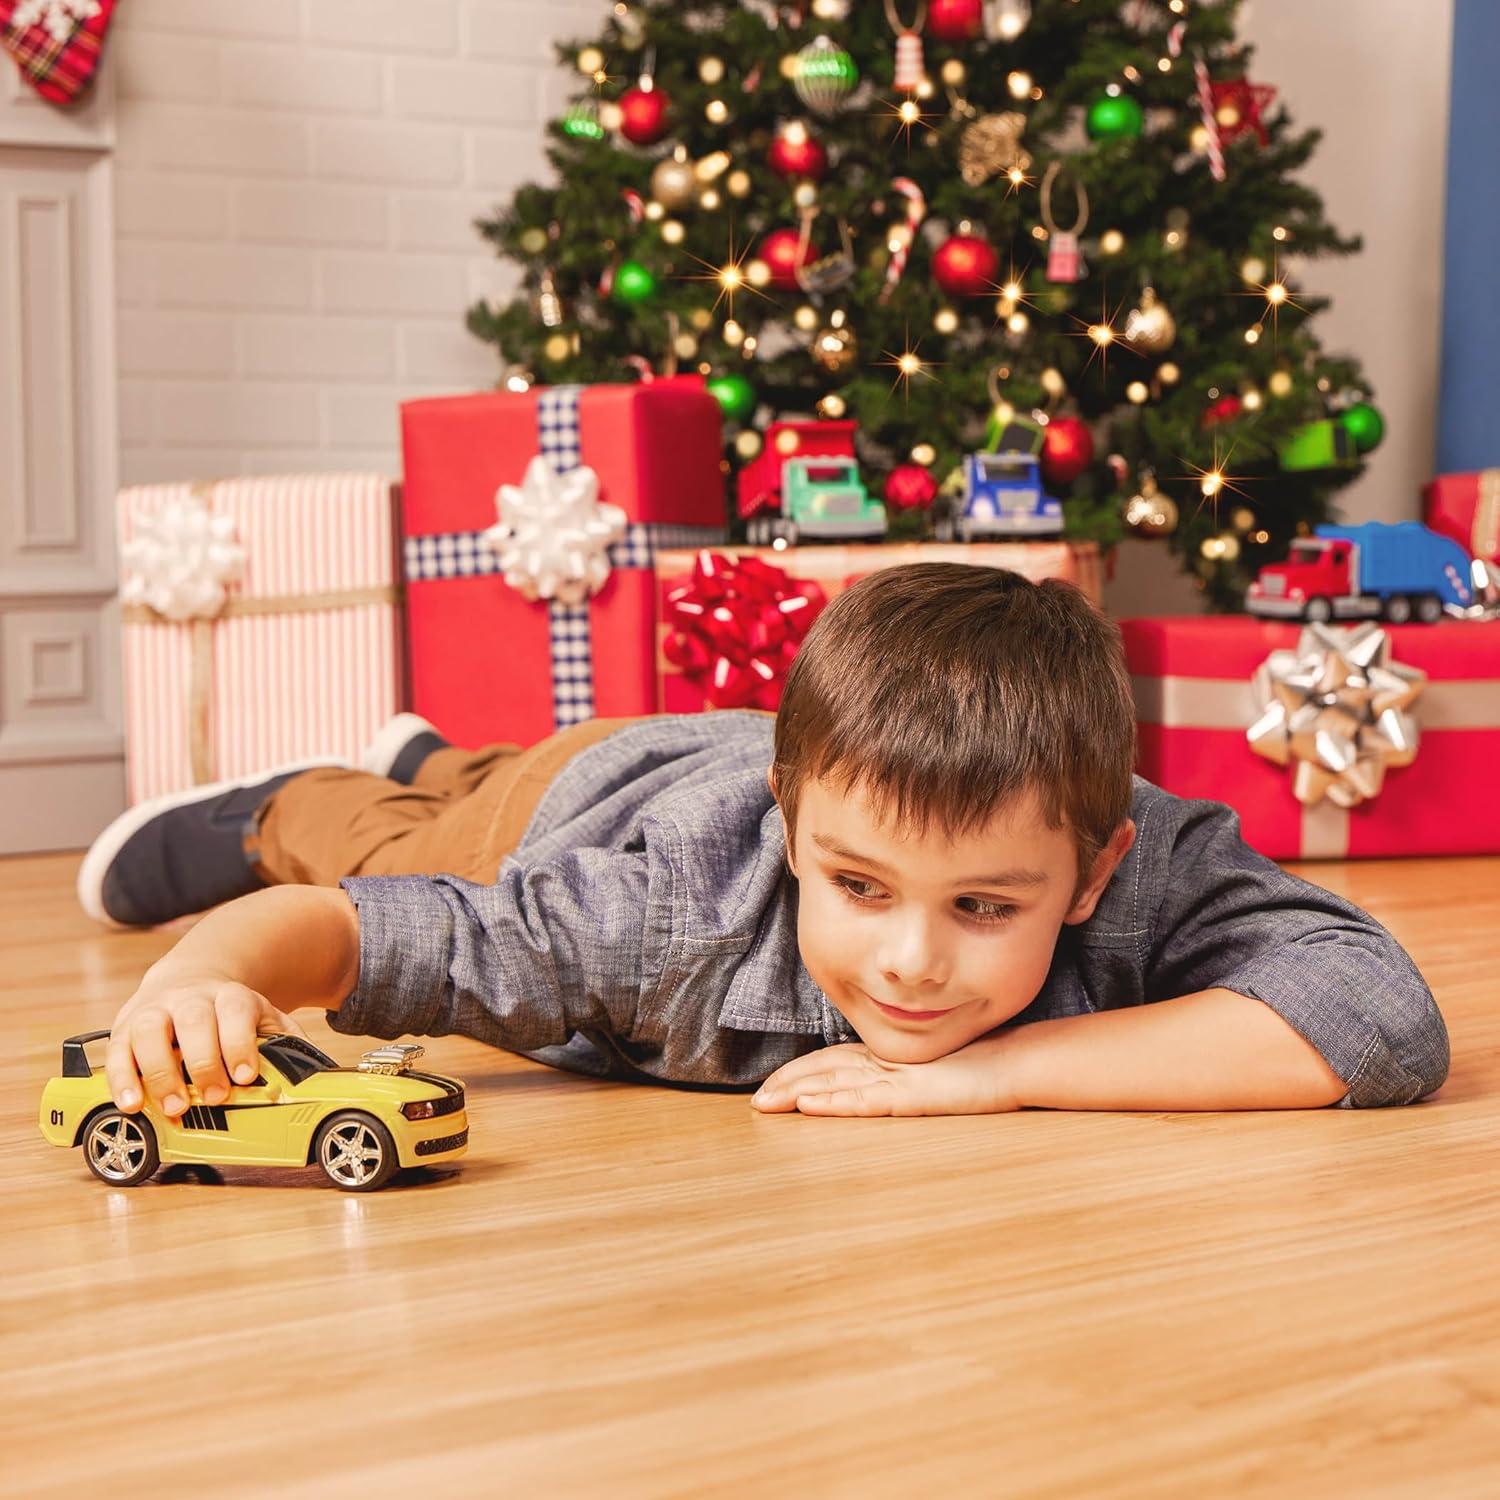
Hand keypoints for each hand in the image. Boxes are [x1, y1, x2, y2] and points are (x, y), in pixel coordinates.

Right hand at [105, 967, 307, 1120]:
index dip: (239, 1043)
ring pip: (150, 1031)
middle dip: (203, 1061)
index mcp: (229, 996)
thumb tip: (314, 1069)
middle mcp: (189, 998)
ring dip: (159, 1072)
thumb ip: (286, 1039)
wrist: (188, 980)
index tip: (245, 1075)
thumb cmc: (229, 1014)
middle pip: (193, 1021)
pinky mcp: (125, 1028)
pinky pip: (117, 1050)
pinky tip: (131, 1104)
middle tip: (214, 1096)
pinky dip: (122, 1078)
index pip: (235, 1012)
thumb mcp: (263, 1018)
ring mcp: (154, 1010)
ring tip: (173, 1107)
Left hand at [751, 1033, 1019, 1115]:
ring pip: (836, 1082)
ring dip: (797, 1092)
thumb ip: (907, 1079)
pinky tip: (809, 1107)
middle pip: (824, 1069)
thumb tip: (882, 1090)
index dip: (800, 1073)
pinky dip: (834, 1102)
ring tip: (765, 1104)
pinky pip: (865, 1100)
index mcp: (889, 1058)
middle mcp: (886, 1063)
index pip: (833, 1063)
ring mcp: (898, 1077)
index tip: (771, 1087)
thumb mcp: (934, 1075)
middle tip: (755, 1102)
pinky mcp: (912, 1094)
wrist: (1015, 1063)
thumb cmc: (981, 1070)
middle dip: (787, 1083)